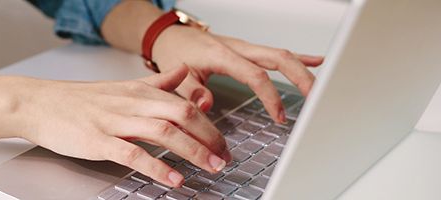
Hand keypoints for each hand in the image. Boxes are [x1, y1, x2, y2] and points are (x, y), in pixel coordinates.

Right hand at [15, 66, 230, 186]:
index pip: (185, 104)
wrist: (37, 102)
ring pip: (164, 132)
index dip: (210, 125)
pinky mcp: (98, 140)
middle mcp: (131, 104)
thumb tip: (183, 74)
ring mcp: (115, 122)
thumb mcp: (121, 87)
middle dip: (209, 138)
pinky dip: (157, 167)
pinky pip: (133, 153)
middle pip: (182, 115)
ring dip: (193, 151)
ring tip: (210, 167)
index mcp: (139, 92)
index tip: (222, 143)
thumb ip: (156, 83)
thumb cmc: (77, 99)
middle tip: (223, 158)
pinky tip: (173, 178)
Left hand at [153, 26, 323, 122]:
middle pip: (279, 59)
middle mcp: (239, 49)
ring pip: (281, 55)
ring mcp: (246, 49)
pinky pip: (277, 53)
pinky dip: (298, 58)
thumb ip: (191, 91)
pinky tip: (316, 62)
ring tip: (321, 88)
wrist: (172, 36)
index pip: (255, 75)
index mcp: (223, 56)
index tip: (279, 116)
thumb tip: (206, 104)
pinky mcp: (248, 51)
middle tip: (316, 99)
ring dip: (303, 70)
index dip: (270, 96)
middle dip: (301, 78)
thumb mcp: (176, 75)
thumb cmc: (175, 52)